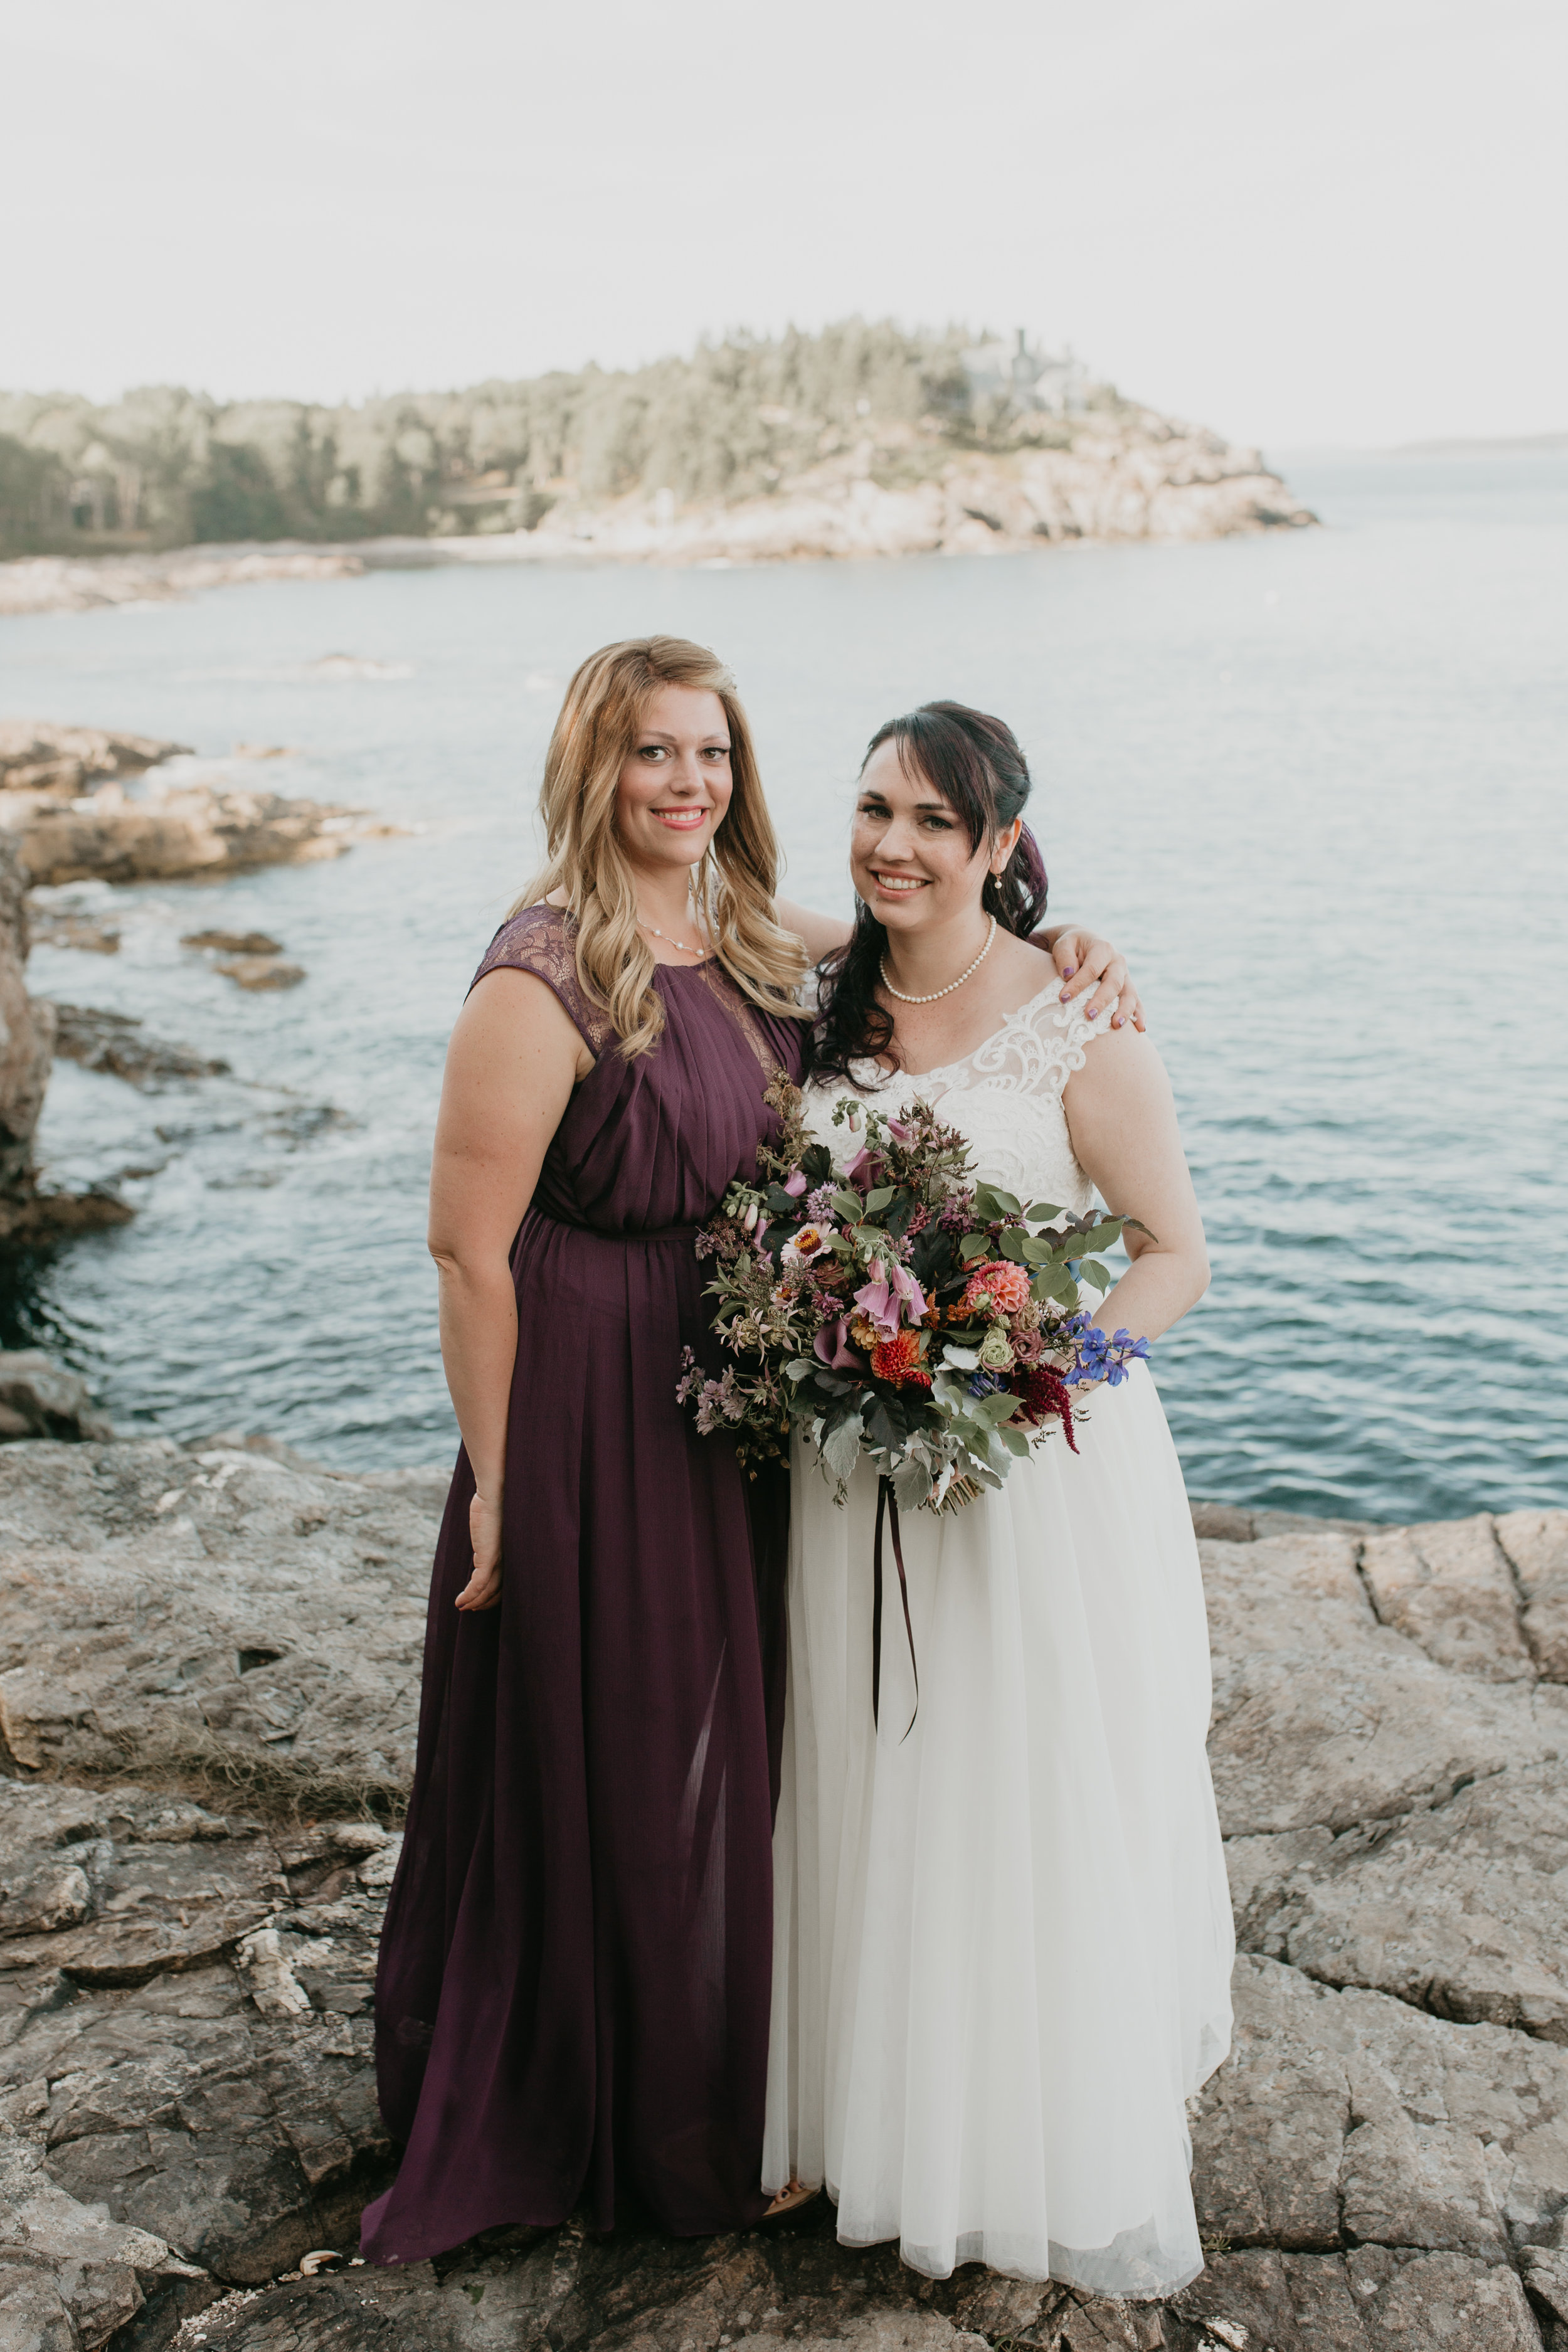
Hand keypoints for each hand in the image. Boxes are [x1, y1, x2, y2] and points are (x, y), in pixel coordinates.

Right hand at [456, 1488, 503, 1611]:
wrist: (497, 1491)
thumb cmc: (495, 1503)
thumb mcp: (491, 1525)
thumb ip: (488, 1537)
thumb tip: (481, 1543)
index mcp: (511, 1553)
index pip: (505, 1581)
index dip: (493, 1594)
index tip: (481, 1600)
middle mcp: (508, 1559)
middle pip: (498, 1590)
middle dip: (484, 1602)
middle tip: (471, 1608)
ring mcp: (499, 1559)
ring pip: (486, 1591)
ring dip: (473, 1602)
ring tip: (462, 1607)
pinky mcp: (488, 1557)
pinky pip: (478, 1585)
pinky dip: (469, 1596)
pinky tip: (460, 1602)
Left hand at [1049, 929, 1145, 1032]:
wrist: (1085, 943)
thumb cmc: (1072, 946)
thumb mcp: (1064, 944)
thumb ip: (1064, 956)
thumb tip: (1069, 974)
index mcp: (1102, 949)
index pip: (1091, 969)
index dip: (1078, 984)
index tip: (1063, 998)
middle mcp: (1117, 962)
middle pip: (1113, 983)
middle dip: (1102, 1000)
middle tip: (1089, 1016)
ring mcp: (1124, 976)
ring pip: (1130, 993)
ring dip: (1125, 1010)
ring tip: (1116, 1025)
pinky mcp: (1127, 987)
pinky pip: (1136, 1001)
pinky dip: (1139, 1014)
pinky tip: (1140, 1028)